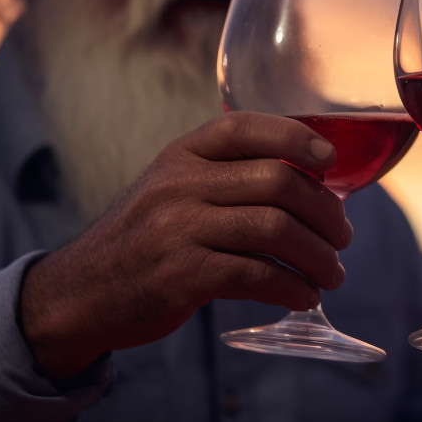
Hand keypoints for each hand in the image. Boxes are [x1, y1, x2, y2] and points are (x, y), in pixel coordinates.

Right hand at [20, 111, 351, 378]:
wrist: (79, 294)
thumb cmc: (143, 240)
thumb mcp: (172, 189)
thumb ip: (226, 176)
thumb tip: (313, 183)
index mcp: (181, 154)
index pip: (245, 126)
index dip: (297, 137)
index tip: (331, 160)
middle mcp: (178, 184)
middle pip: (276, 181)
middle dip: (325, 210)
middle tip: (343, 236)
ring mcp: (177, 229)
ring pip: (274, 228)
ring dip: (317, 254)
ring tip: (333, 272)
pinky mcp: (181, 276)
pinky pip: (256, 275)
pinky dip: (292, 287)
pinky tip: (304, 296)